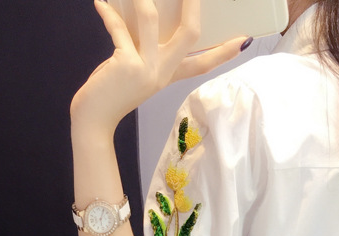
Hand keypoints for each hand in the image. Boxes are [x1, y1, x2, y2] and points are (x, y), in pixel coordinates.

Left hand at [71, 0, 245, 133]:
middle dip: (191, 5)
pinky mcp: (125, 64)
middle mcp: (161, 72)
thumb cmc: (111, 95)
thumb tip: (144, 14)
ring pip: (150, 20)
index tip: (243, 40)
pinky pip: (119, 29)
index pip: (203, 64)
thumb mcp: (135, 72)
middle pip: (190, 35)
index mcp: (167, 76)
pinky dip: (109, 14)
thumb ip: (143, 50)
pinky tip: (101, 4)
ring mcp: (145, 68)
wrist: (94, 120)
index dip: (224, 52)